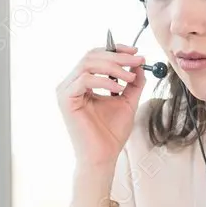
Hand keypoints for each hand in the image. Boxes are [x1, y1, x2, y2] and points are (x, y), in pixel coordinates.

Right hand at [56, 42, 147, 167]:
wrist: (103, 156)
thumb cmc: (111, 133)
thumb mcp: (128, 101)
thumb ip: (133, 83)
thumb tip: (139, 63)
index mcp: (83, 82)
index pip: (96, 55)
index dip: (116, 50)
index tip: (136, 52)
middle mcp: (71, 83)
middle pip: (92, 55)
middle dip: (117, 56)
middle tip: (137, 60)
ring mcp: (66, 90)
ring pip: (88, 63)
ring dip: (113, 67)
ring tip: (130, 78)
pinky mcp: (66, 99)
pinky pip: (85, 79)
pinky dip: (104, 80)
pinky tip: (118, 89)